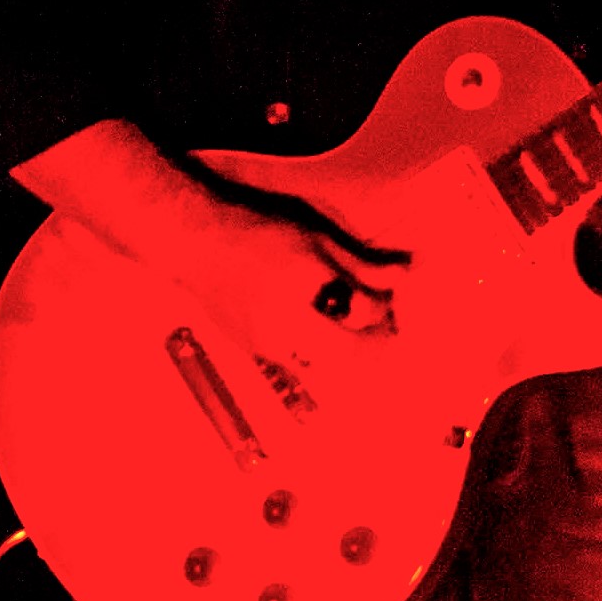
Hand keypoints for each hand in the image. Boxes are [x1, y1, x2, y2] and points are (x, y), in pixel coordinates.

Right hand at [20, 121, 407, 327]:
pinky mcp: (258, 350)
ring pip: (328, 367)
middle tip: (390, 331)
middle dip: (377, 346)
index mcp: (309, 289)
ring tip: (360, 332)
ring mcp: (271, 343)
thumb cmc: (257, 233)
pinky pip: (302, 363)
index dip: (388, 307)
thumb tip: (404, 276)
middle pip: (351, 356)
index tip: (395, 300)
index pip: (367, 312)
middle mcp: (290, 324)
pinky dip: (323, 354)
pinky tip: (327, 333)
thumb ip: (362, 264)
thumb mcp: (318, 239)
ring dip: (351, 355)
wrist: (197, 243)